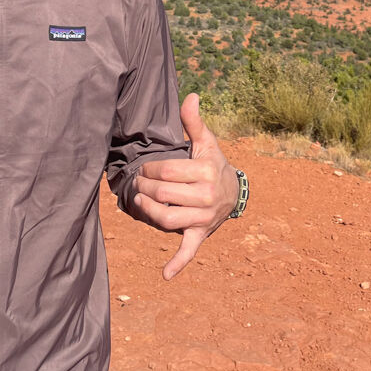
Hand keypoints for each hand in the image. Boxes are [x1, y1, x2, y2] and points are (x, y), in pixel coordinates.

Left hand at [133, 93, 239, 279]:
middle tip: (137, 182)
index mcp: (206, 171)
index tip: (143, 168)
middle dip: (144, 187)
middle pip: (163, 194)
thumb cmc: (214, 163)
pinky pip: (189, 250)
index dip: (149, 170)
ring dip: (148, 212)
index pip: (166, 172)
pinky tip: (165, 274)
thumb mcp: (206, 142)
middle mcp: (206, 196)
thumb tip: (190, 95)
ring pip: (167, 219)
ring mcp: (203, 217)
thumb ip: (194, 122)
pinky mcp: (200, 234)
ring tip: (139, 201)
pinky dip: (177, 263)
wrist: (234, 192)